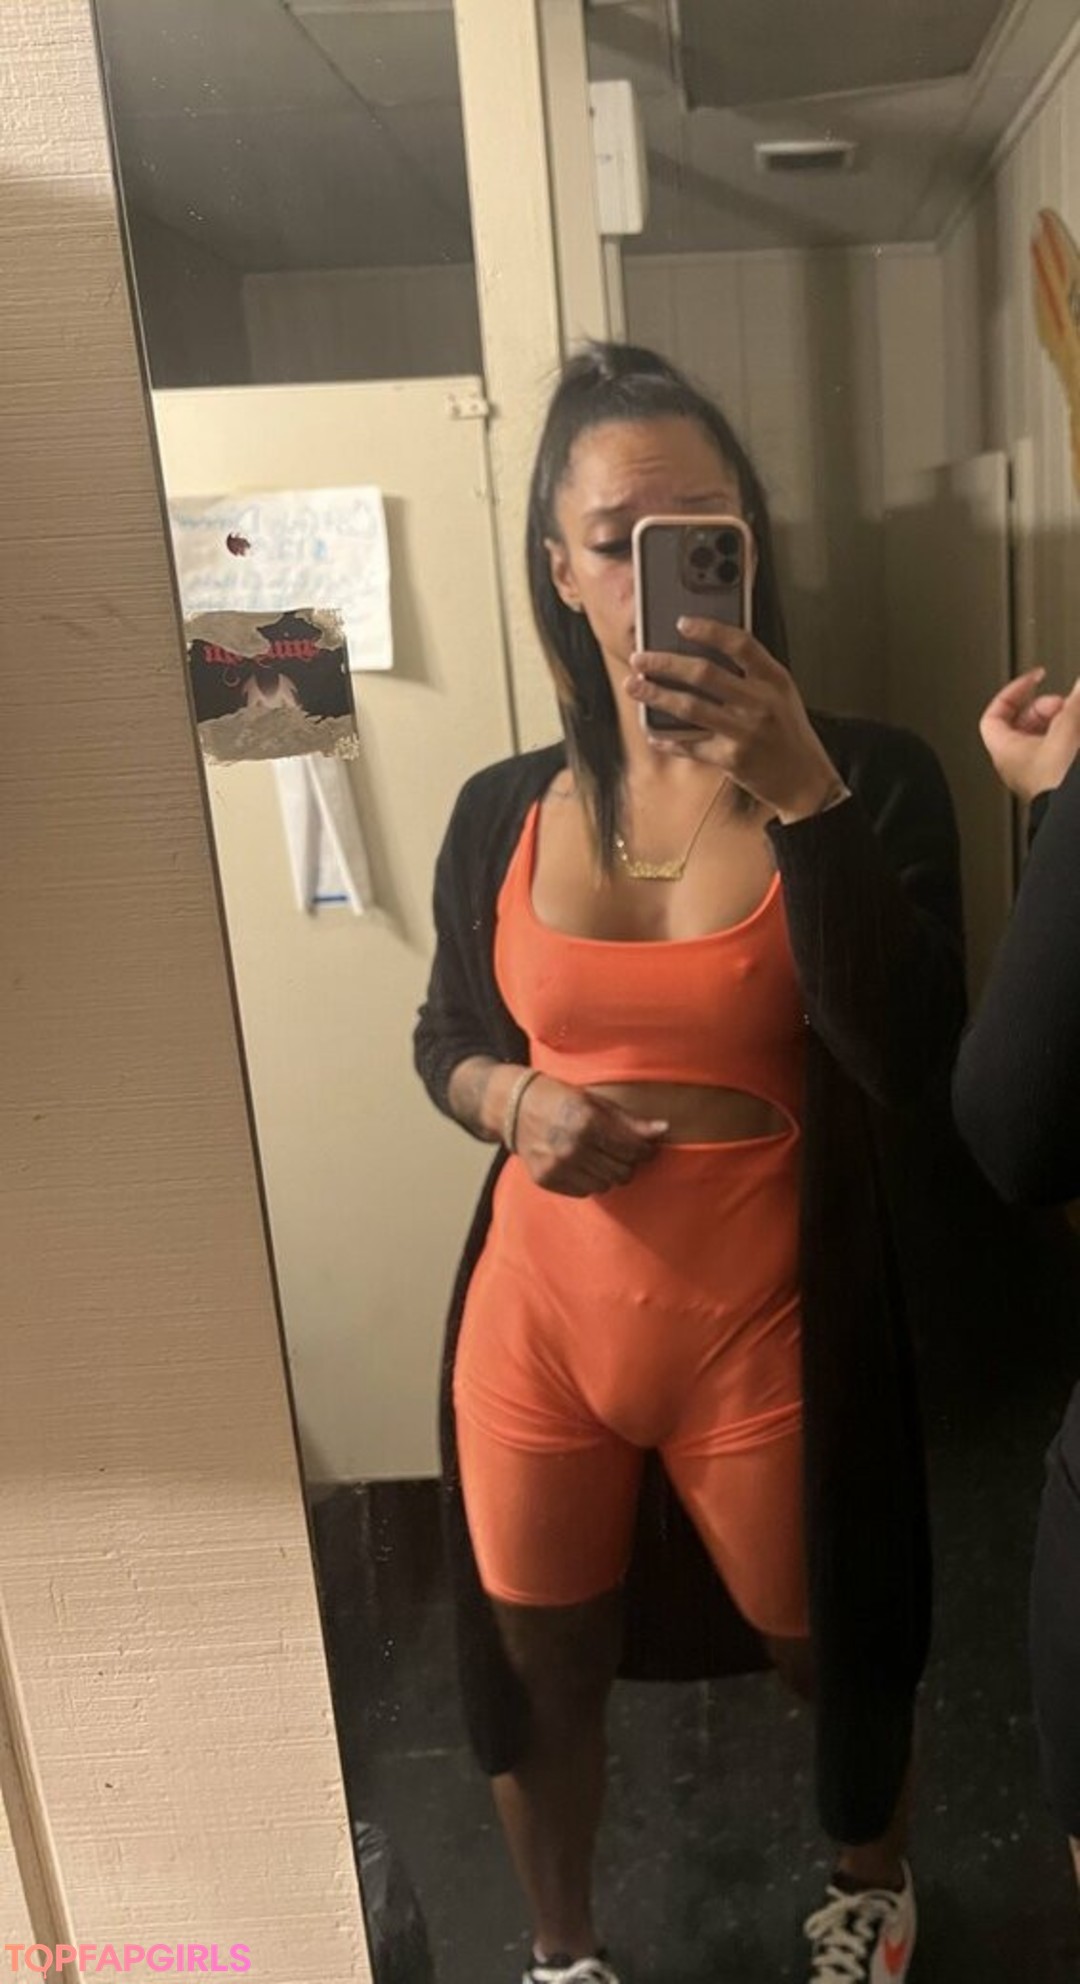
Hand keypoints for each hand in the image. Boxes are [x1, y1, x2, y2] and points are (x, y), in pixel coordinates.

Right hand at [515, 1076, 667, 1196]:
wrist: (515, 1108)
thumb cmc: (561, 1099)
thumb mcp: (596, 1102)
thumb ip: (629, 1121)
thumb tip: (664, 1130)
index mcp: (586, 1122)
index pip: (633, 1149)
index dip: (644, 1149)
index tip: (643, 1146)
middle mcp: (572, 1147)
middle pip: (622, 1171)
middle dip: (627, 1162)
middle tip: (619, 1151)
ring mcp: (558, 1166)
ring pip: (606, 1185)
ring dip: (608, 1173)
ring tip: (598, 1156)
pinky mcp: (547, 1180)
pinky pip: (585, 1191)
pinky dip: (589, 1180)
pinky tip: (581, 1164)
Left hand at [626, 618, 841, 821]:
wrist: (805, 779)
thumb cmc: (788, 731)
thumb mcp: (781, 693)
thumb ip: (752, 672)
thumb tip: (704, 651)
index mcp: (774, 679)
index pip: (741, 644)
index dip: (709, 630)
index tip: (681, 623)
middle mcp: (760, 703)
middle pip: (704, 674)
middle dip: (665, 663)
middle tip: (640, 658)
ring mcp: (744, 732)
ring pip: (690, 707)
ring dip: (656, 695)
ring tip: (633, 686)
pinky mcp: (731, 759)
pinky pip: (690, 745)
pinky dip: (667, 739)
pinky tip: (652, 732)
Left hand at [979, 668, 1079, 803]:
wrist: (1074, 814)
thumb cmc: (1060, 783)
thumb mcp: (1067, 730)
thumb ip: (1074, 702)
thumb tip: (1079, 684)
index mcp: (1005, 751)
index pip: (994, 715)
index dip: (1012, 693)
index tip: (1033, 679)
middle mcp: (1016, 764)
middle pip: (1024, 724)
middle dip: (1046, 707)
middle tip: (1064, 703)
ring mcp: (1036, 774)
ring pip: (1044, 737)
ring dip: (1061, 722)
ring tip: (1076, 718)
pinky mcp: (1055, 780)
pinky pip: (1058, 750)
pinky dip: (1069, 738)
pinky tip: (1078, 733)